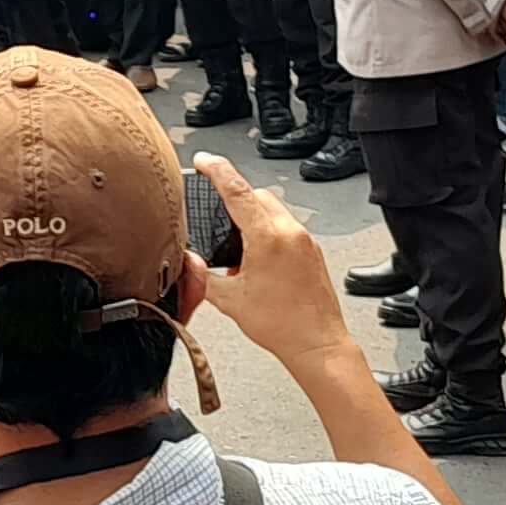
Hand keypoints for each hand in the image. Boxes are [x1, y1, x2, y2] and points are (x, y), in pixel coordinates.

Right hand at [193, 153, 352, 365]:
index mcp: (268, 237)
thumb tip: (189, 263)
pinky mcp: (312, 252)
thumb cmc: (283, 325)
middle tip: (215, 211)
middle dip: (235, 198)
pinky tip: (256, 261)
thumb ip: (202, 276)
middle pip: (257, 195)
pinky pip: (286, 229)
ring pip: (273, 211)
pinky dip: (268, 233)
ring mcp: (305, 241)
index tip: (204, 161)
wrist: (317, 344)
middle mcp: (290, 232)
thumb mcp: (229, 300)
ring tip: (237, 249)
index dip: (216, 170)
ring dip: (252, 218)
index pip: (237, 190)